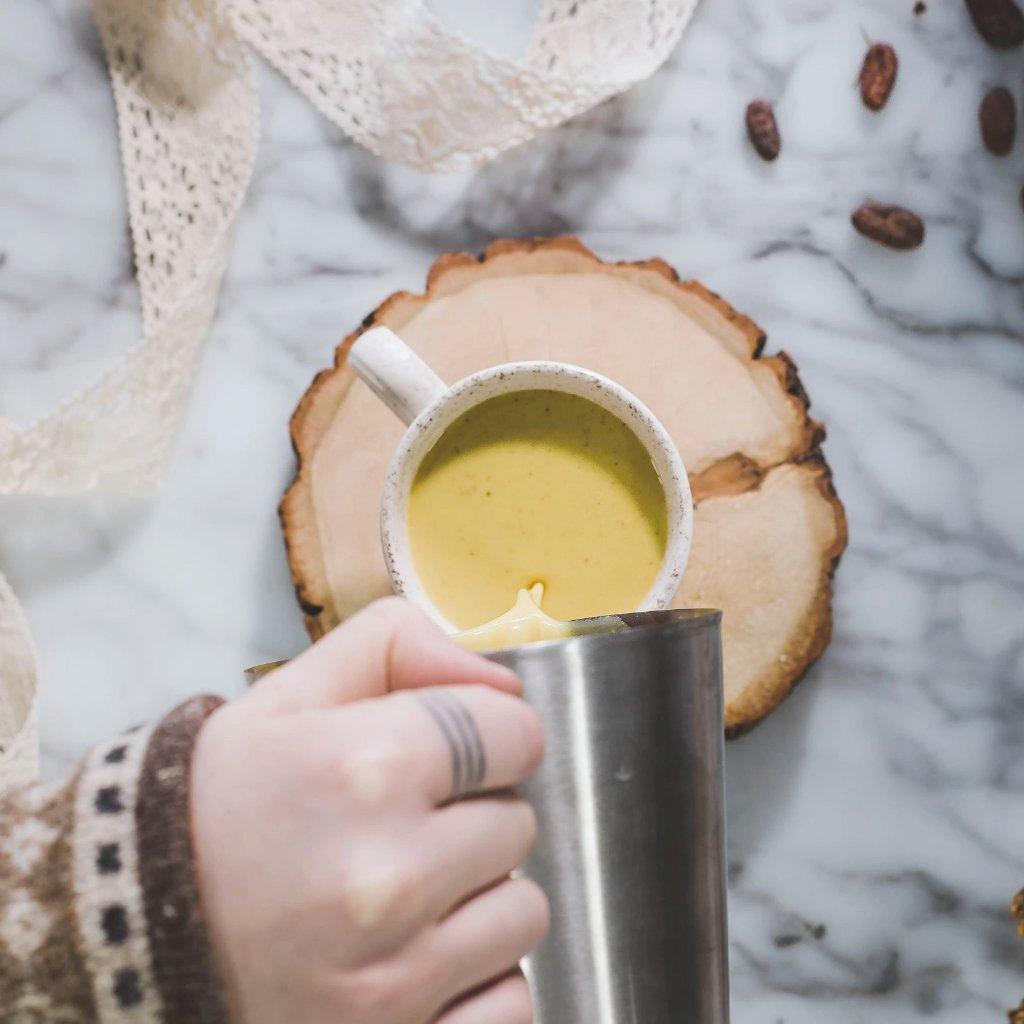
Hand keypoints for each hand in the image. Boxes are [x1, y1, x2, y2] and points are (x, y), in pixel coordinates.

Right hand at [191, 598, 547, 1023]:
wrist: (125, 932)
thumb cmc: (219, 804)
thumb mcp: (289, 695)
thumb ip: (397, 645)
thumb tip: (501, 679)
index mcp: (367, 768)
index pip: (517, 733)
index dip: (489, 735)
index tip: (453, 753)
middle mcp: (387, 876)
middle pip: (519, 823)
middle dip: (473, 814)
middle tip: (402, 826)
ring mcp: (392, 979)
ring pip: (523, 915)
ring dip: (478, 899)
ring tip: (403, 895)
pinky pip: (510, 1001)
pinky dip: (474, 982)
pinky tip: (410, 958)